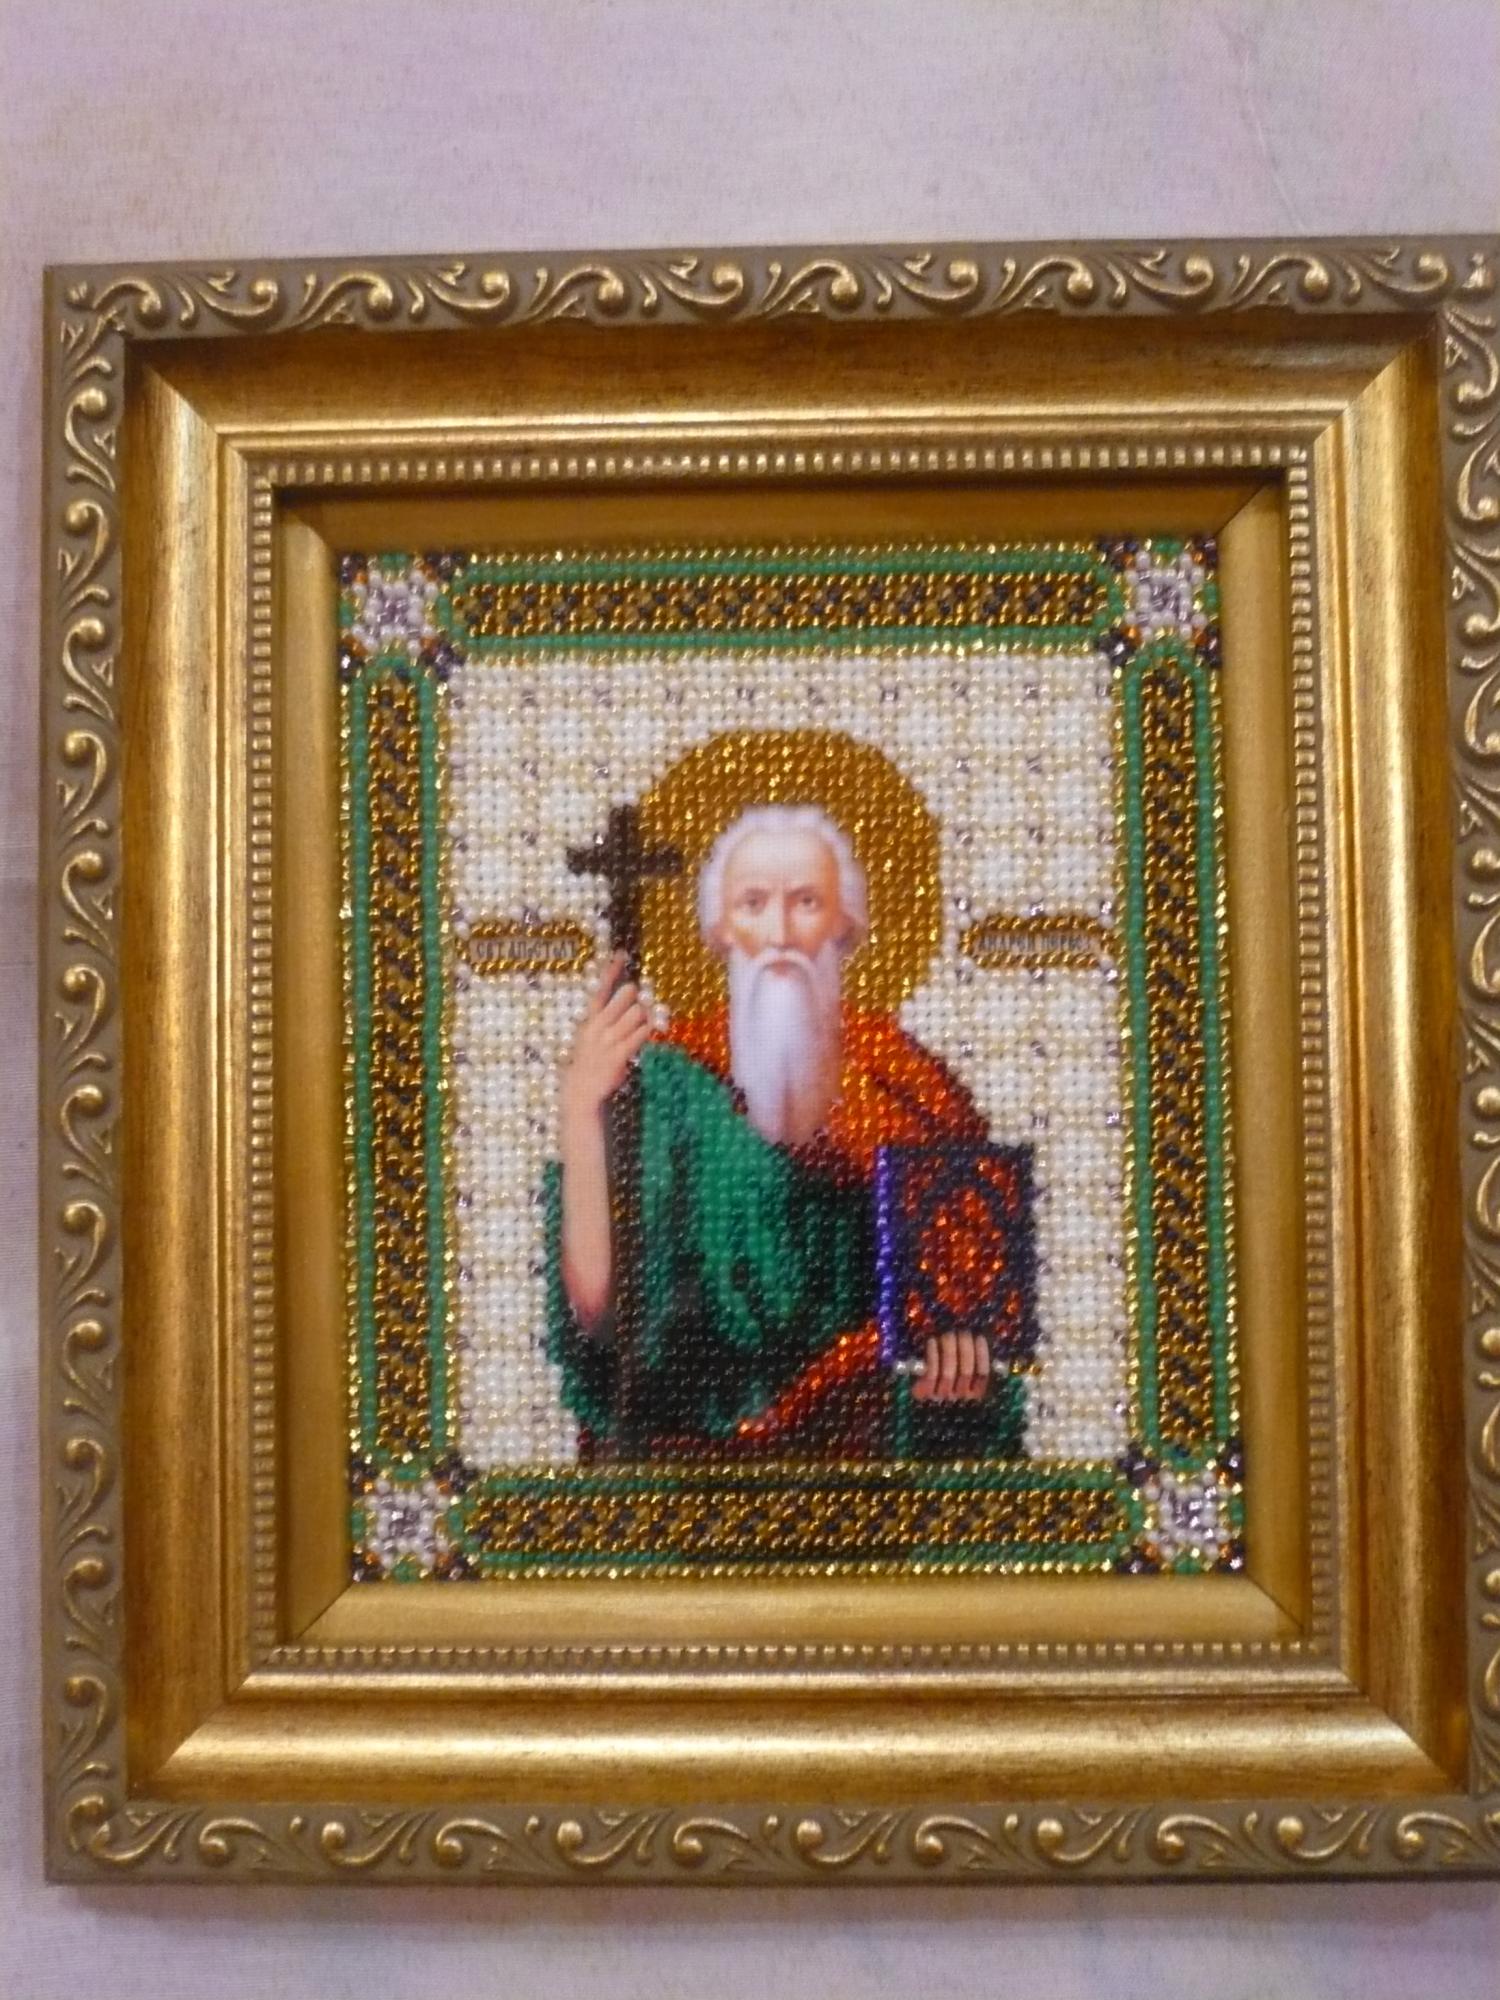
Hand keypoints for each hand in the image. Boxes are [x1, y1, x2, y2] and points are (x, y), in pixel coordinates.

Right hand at [561, 951, 651, 1124]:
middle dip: (637, 997)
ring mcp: (609, 1039)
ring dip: (645, 1016)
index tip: (621, 954)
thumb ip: (605, 1019)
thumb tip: (628, 1002)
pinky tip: (647, 1033)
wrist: (581, 1089)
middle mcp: (599, 1025)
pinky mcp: (620, 1053)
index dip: (612, 970)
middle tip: (639, 1005)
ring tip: (643, 1024)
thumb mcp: (590, 1035)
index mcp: (590, 1019)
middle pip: (626, 995)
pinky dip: (648, 1031)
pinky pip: (642, 1033)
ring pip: (638, 1013)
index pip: (601, 988)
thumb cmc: (590, 1060)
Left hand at [911, 1332, 990, 1402]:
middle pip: (966, 1373)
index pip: (982, 1375)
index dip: (982, 1355)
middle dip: (965, 1349)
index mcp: (975, 1391)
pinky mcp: (925, 1391)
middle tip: (962, 1332)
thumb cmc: (946, 1363)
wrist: (921, 1378)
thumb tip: (980, 1338)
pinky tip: (932, 1340)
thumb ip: (973, 1352)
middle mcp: (959, 1395)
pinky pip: (931, 1374)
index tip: (979, 1337)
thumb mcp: (963, 1359)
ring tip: (948, 1334)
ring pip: (948, 1374)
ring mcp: (942, 1394)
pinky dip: (932, 1355)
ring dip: (949, 1350)